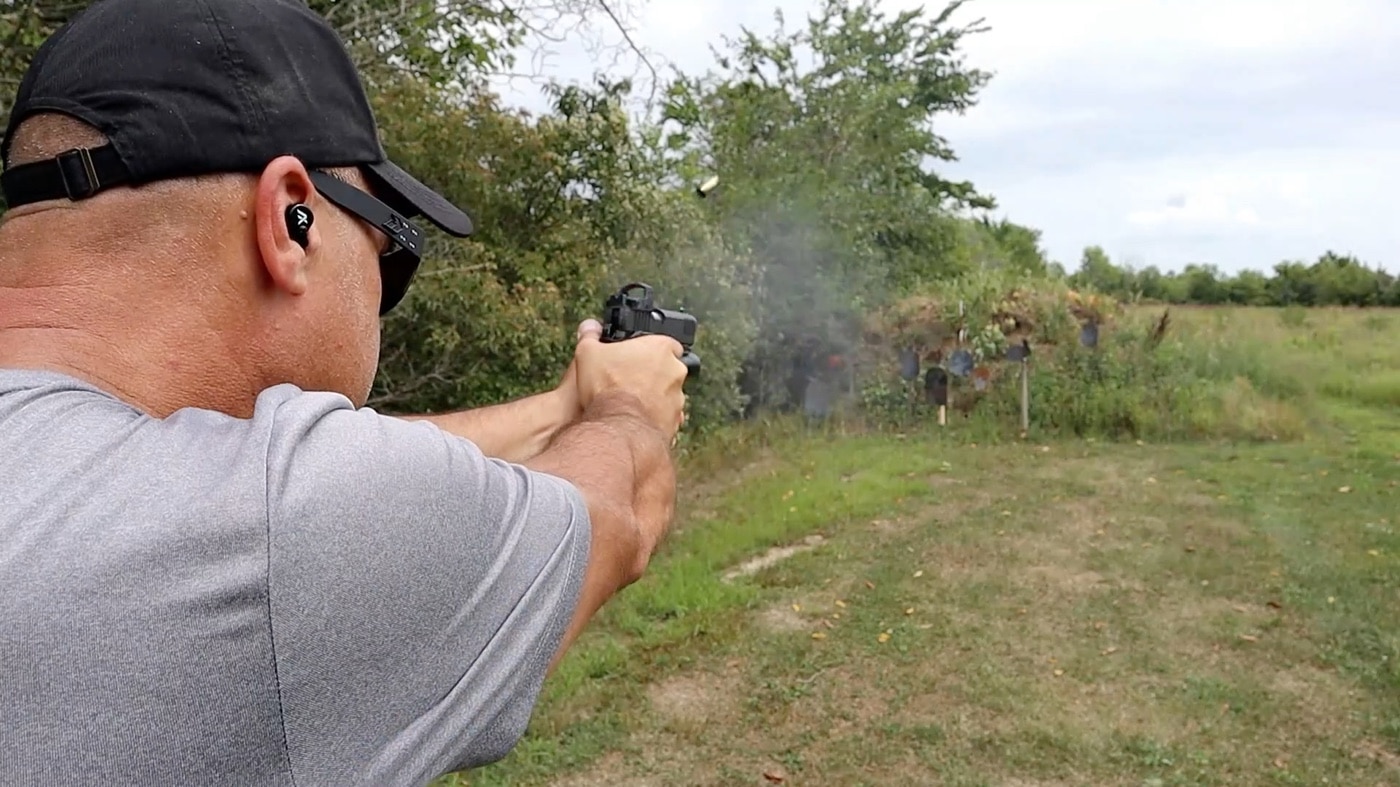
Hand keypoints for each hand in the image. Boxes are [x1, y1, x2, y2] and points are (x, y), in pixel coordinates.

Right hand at [571, 318, 687, 438]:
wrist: (617, 428)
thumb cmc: (606, 388)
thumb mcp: (588, 353)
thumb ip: (590, 337)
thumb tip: (589, 327)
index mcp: (661, 348)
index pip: (666, 343)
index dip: (650, 350)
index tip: (637, 357)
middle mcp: (675, 371)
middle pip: (668, 368)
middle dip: (653, 374)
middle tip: (631, 380)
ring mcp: (678, 398)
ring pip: (668, 394)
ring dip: (654, 396)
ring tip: (630, 402)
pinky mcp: (675, 421)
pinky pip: (666, 416)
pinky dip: (654, 417)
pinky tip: (635, 419)